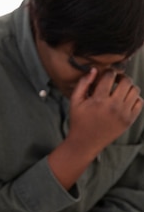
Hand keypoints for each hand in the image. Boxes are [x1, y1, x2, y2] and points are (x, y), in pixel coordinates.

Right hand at [48, 69, 141, 189]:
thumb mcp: (75, 102)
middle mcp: (113, 106)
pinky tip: (124, 100)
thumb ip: (83, 84)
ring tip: (120, 90)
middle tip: (115, 80)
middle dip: (120, 77)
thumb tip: (94, 70)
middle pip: (126, 81)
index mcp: (99, 100)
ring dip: (128, 87)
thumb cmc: (78, 121)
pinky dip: (134, 98)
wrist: (85, 142)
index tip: (105, 74)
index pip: (110, 76)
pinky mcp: (129, 120)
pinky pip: (139, 102)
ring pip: (135, 90)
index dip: (108, 72)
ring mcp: (123, 114)